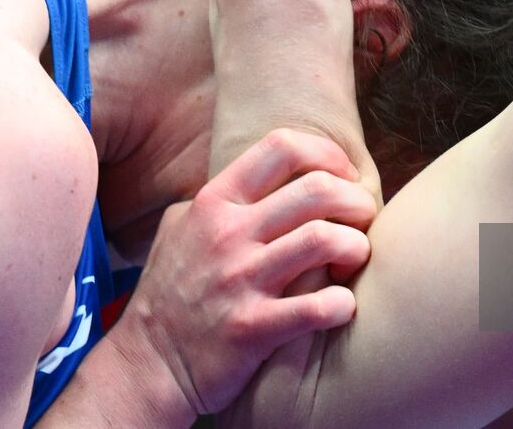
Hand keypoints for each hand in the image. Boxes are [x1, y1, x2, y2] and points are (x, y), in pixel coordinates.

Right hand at [105, 129, 376, 419]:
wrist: (147, 364)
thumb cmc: (172, 291)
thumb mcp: (182, 226)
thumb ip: (224, 197)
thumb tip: (270, 172)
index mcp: (215, 203)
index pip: (282, 147)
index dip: (327, 154)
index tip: (345, 177)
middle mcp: (228, 234)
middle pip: (316, 189)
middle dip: (357, 200)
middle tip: (365, 219)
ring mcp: (239, 280)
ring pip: (322, 240)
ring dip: (356, 247)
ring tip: (357, 257)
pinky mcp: (252, 328)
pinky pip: (316, 307)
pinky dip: (342, 304)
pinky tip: (343, 305)